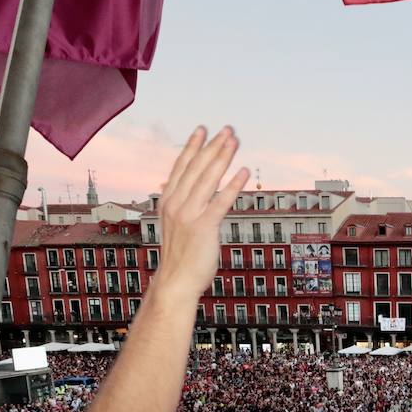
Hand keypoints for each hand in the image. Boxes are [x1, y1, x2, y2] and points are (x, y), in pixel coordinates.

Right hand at [152, 126, 248, 298]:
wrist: (175, 282)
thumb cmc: (179, 256)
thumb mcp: (175, 225)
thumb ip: (179, 206)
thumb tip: (178, 192)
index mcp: (168, 201)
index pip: (181, 167)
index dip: (193, 147)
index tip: (202, 129)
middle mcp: (176, 204)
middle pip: (197, 168)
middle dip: (213, 146)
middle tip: (228, 129)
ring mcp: (188, 215)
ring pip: (208, 179)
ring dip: (223, 157)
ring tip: (235, 141)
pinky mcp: (203, 228)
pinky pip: (220, 202)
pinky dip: (232, 185)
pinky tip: (243, 171)